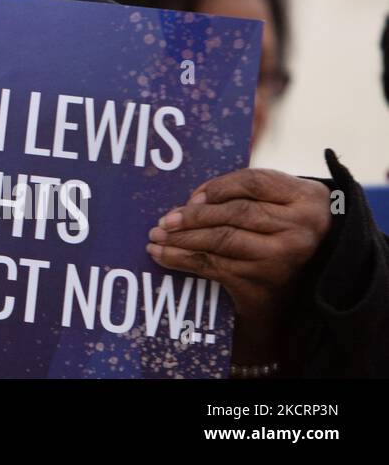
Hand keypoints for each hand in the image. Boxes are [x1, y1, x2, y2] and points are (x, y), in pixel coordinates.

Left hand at [146, 168, 332, 351]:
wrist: (307, 279)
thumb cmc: (280, 227)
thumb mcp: (278, 200)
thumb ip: (244, 190)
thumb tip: (193, 200)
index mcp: (304, 197)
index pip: (254, 182)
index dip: (218, 187)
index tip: (191, 196)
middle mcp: (299, 226)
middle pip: (236, 213)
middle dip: (193, 216)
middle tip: (163, 221)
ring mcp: (283, 256)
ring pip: (223, 240)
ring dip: (182, 239)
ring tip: (156, 236)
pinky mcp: (265, 281)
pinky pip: (216, 267)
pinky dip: (184, 260)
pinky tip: (163, 254)